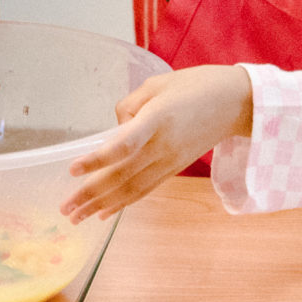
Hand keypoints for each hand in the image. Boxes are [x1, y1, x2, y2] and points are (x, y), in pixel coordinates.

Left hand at [63, 65, 253, 221]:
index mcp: (158, 118)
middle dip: (91, 193)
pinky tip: (105, 211)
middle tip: (65, 209)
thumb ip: (129, 106)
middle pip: (122, 174)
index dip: (98, 159)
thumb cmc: (195, 85)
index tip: (72, 169)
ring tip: (77, 217)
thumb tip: (114, 130)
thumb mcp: (157, 84)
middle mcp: (163, 145)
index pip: (124, 144)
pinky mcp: (175, 168)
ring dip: (102, 204)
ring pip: (132, 188)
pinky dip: (124, 202)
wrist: (236, 103)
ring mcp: (170, 161)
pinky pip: (145, 189)